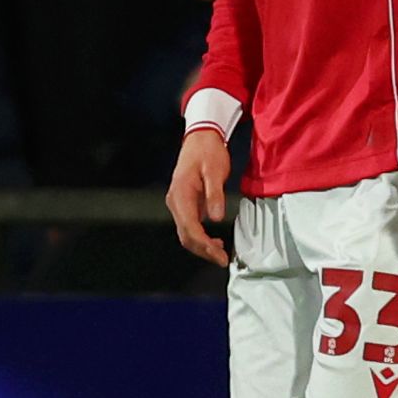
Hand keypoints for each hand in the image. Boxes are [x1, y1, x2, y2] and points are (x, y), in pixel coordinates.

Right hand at [167, 126, 232, 265]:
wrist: (201, 138)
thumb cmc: (208, 152)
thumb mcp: (215, 172)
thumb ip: (215, 195)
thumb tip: (216, 218)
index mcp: (181, 195)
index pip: (190, 228)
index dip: (205, 245)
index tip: (219, 255)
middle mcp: (175, 201)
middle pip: (185, 235)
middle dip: (203, 250)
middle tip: (222, 259)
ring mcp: (178, 203)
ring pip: (186, 232)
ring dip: (201, 246)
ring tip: (220, 254)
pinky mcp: (184, 203)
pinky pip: (189, 225)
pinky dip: (200, 237)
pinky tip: (214, 241)